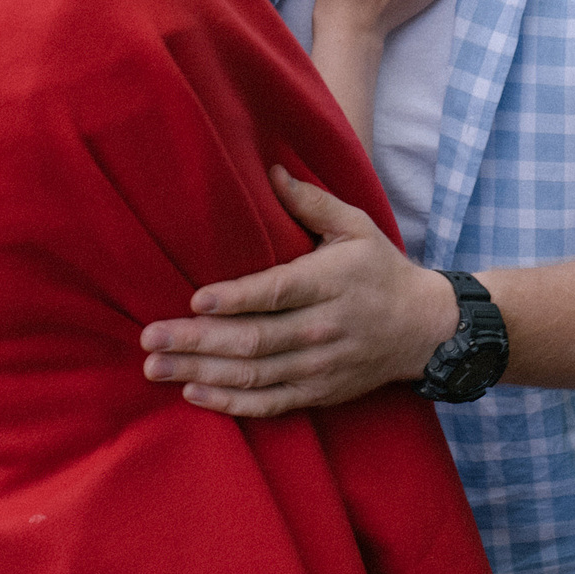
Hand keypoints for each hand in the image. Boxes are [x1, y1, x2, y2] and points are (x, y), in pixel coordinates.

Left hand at [139, 166, 457, 416]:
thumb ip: (311, 202)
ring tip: (156, 366)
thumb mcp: (356, 226)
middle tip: (150, 337)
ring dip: (201, 372)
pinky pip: (270, 403)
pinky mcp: (318, 392)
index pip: (277, 293)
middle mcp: (323, 328)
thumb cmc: (380, 269)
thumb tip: (271, 170)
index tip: (196, 298)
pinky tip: (194, 393)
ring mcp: (320, 366)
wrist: (424, 329)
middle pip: (255, 340)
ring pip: (255, 375)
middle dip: (197, 340)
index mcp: (330, 283)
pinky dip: (231, 402)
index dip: (237, 299)